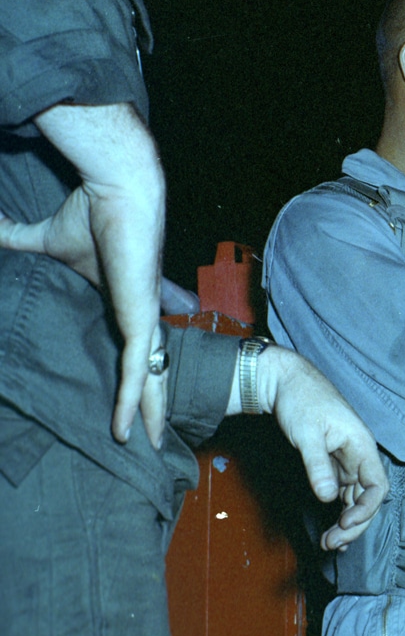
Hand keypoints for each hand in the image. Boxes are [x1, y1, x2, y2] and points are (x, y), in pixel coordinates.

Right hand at [31, 102, 166, 446]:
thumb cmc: (92, 213)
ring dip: (149, 412)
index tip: (131, 404)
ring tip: (149, 443)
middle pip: (151, 370)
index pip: (135, 350)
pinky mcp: (141, 318)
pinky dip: (131, 398)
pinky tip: (126, 426)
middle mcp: (142, 316)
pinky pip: (139, 367)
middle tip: (153, 439)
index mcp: (127, 305)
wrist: (117, 192)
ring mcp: (145, 320)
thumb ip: (21, 241)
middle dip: (152, 406)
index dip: (136, 378)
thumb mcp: (50, 240)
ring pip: (152, 377)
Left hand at [254, 347, 387, 549]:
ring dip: (347, 522)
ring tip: (330, 542)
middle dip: (355, 523)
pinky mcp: (334, 465)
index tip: (345, 522)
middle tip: (332, 541)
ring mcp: (348, 462)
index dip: (365, 508)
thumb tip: (328, 496)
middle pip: (368, 498)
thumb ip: (318, 466)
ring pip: (356, 499)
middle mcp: (359, 456)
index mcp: (361, 445)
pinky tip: (333, 528)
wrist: (286, 383)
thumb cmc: (301, 400)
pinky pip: (344, 494)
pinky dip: (339, 512)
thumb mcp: (307, 434)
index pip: (377, 485)